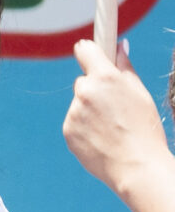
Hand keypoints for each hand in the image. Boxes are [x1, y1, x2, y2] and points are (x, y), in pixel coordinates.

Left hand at [66, 38, 173, 199]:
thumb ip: (125, 66)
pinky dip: (85, 127)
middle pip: (83, 81)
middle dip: (96, 88)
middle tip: (115, 105)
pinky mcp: (67, 131)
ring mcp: (73, 113)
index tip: (91, 52)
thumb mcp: (139, 92)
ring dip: (90, 110)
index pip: (85, 50)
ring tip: (112, 126)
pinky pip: (74, 122)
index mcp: (104, 78)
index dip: (89, 51)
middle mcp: (84, 92)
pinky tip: (102, 137)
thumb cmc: (144, 127)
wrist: (136, 165)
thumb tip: (118, 46)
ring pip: (79, 104)